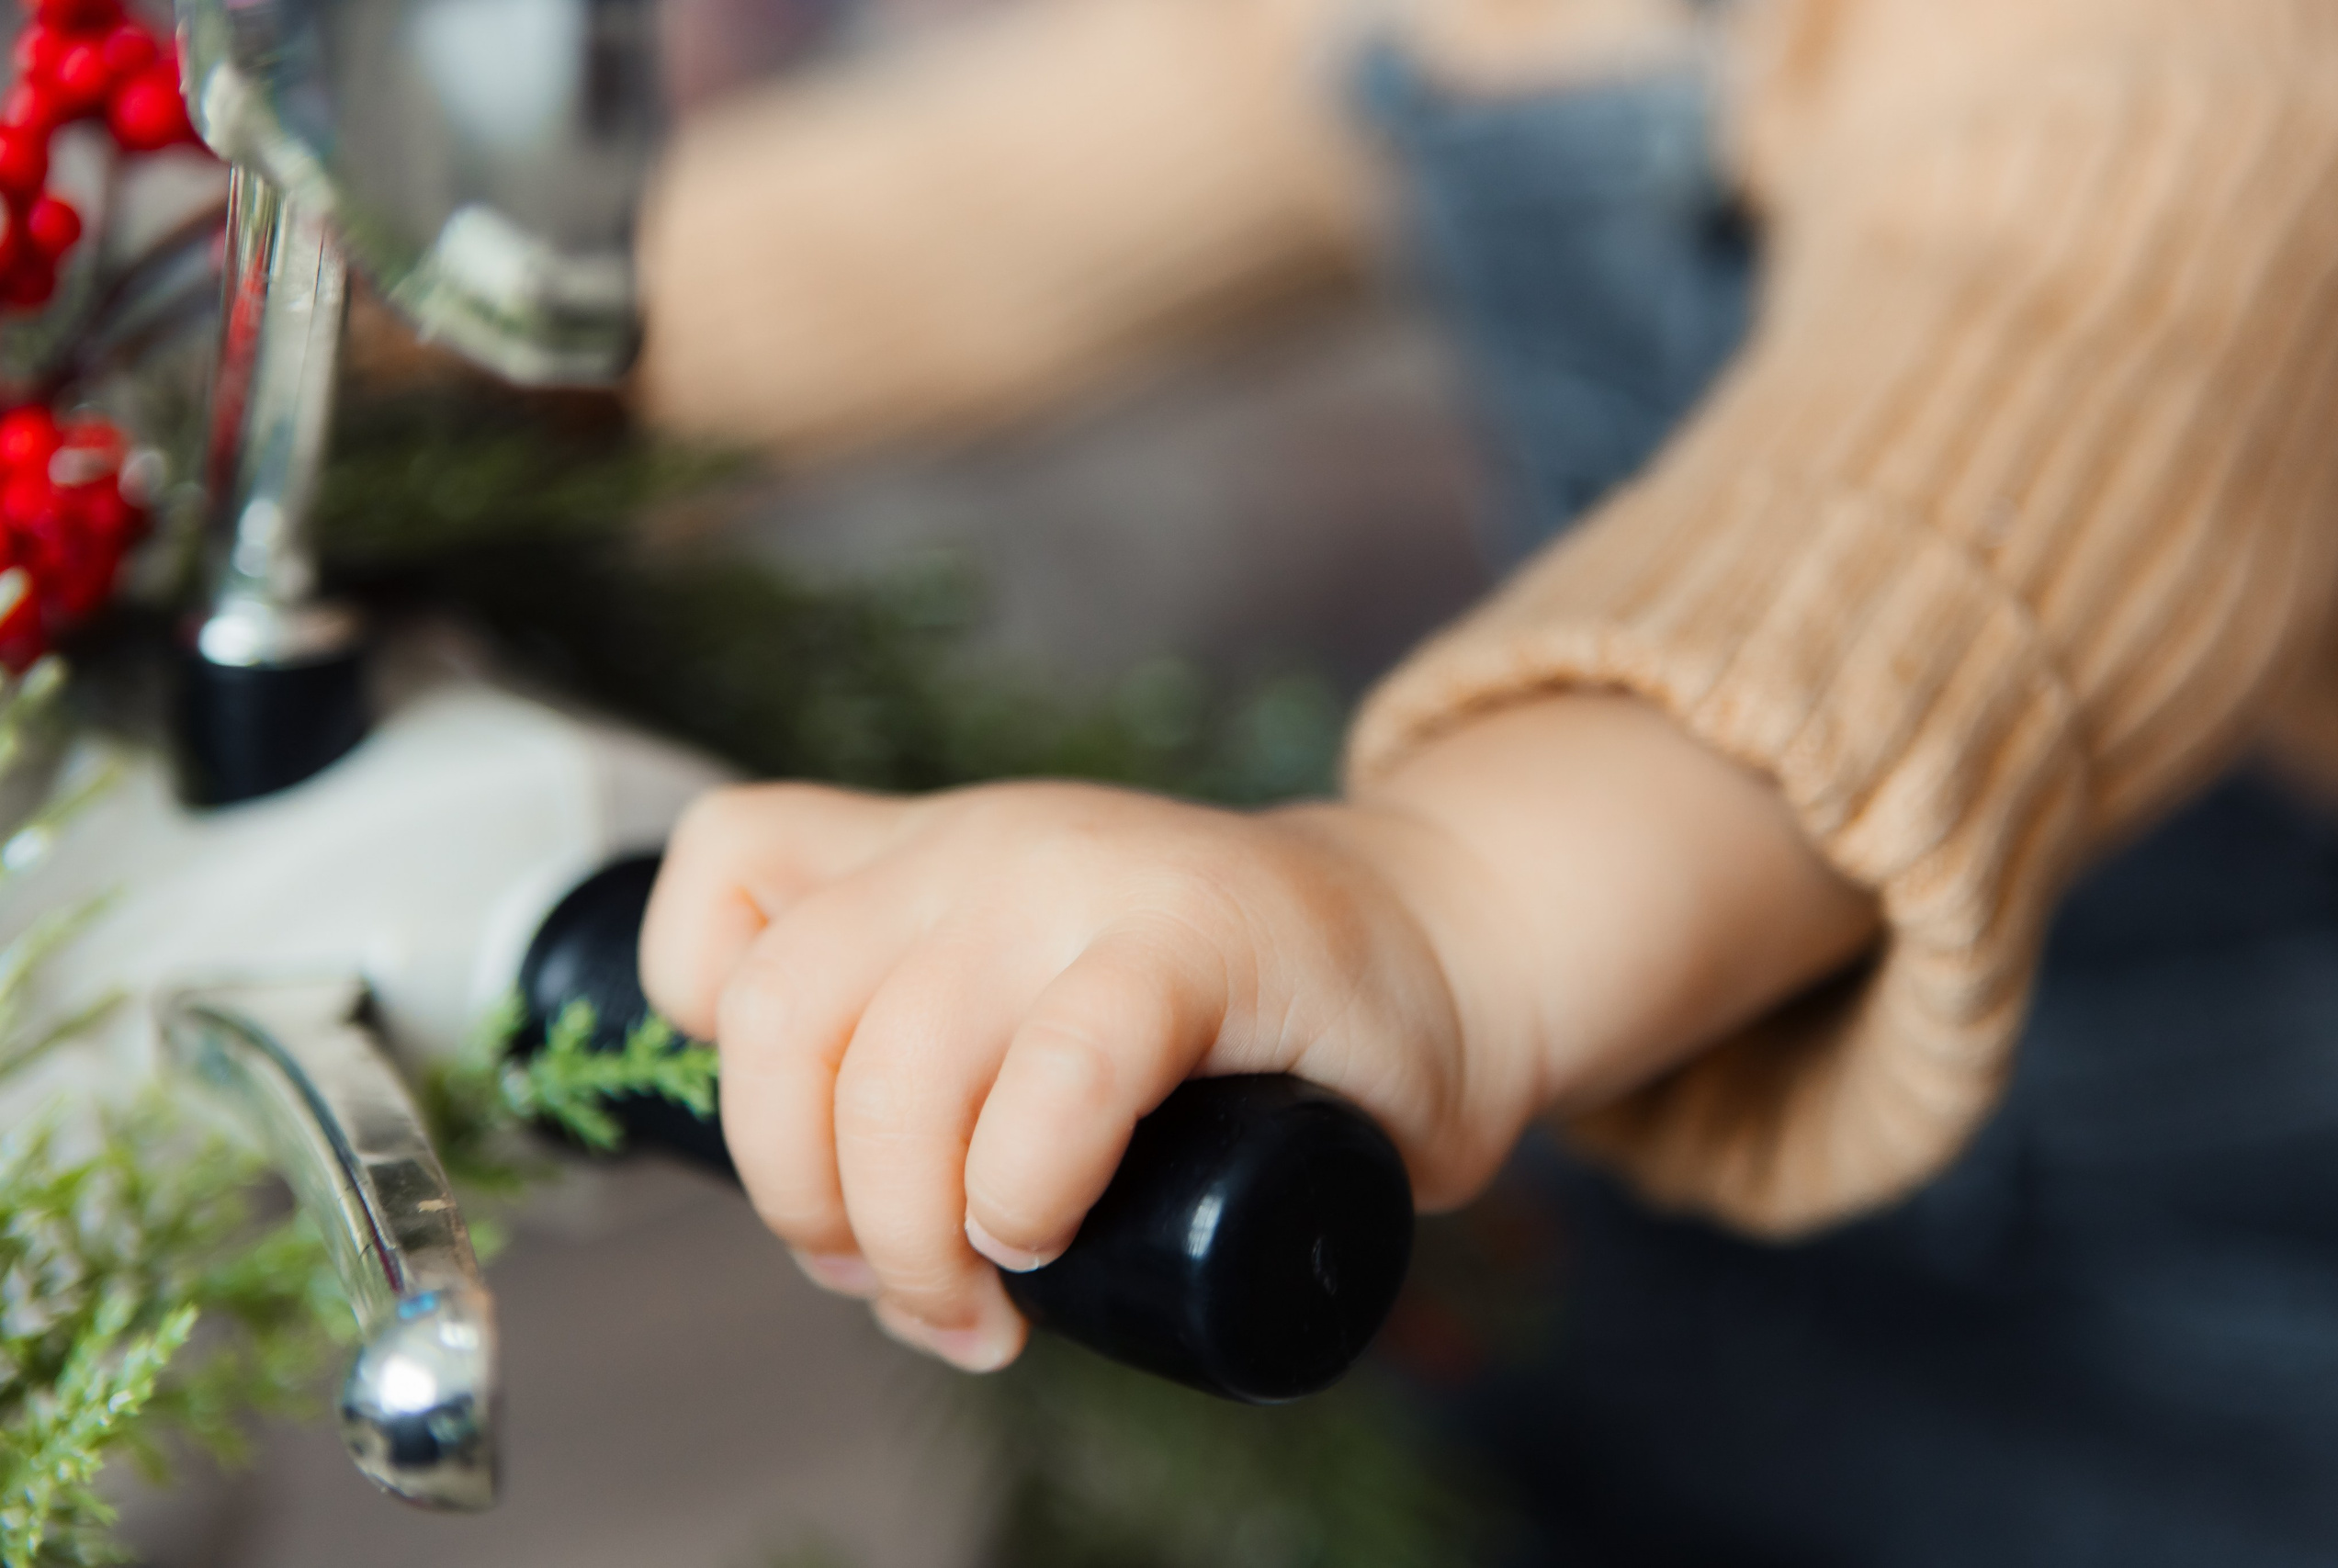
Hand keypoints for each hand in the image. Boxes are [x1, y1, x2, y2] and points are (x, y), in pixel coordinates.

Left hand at [639, 780, 1491, 1371]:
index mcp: (928, 854)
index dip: (701, 1024)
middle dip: (800, 1195)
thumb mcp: (1040, 989)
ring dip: (911, 1235)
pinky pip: (1061, 1073)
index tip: (803, 1143)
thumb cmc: (1230, 1018)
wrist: (1439, 951)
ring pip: (896, 1065)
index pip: (727, 868)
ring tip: (983, 1302)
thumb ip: (935, 1055)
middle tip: (894, 1281)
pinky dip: (1027, 1185)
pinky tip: (1051, 1234)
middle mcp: (985, 845)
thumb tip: (839, 1239)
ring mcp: (1089, 880)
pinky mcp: (1203, 938)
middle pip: (778, 1015)